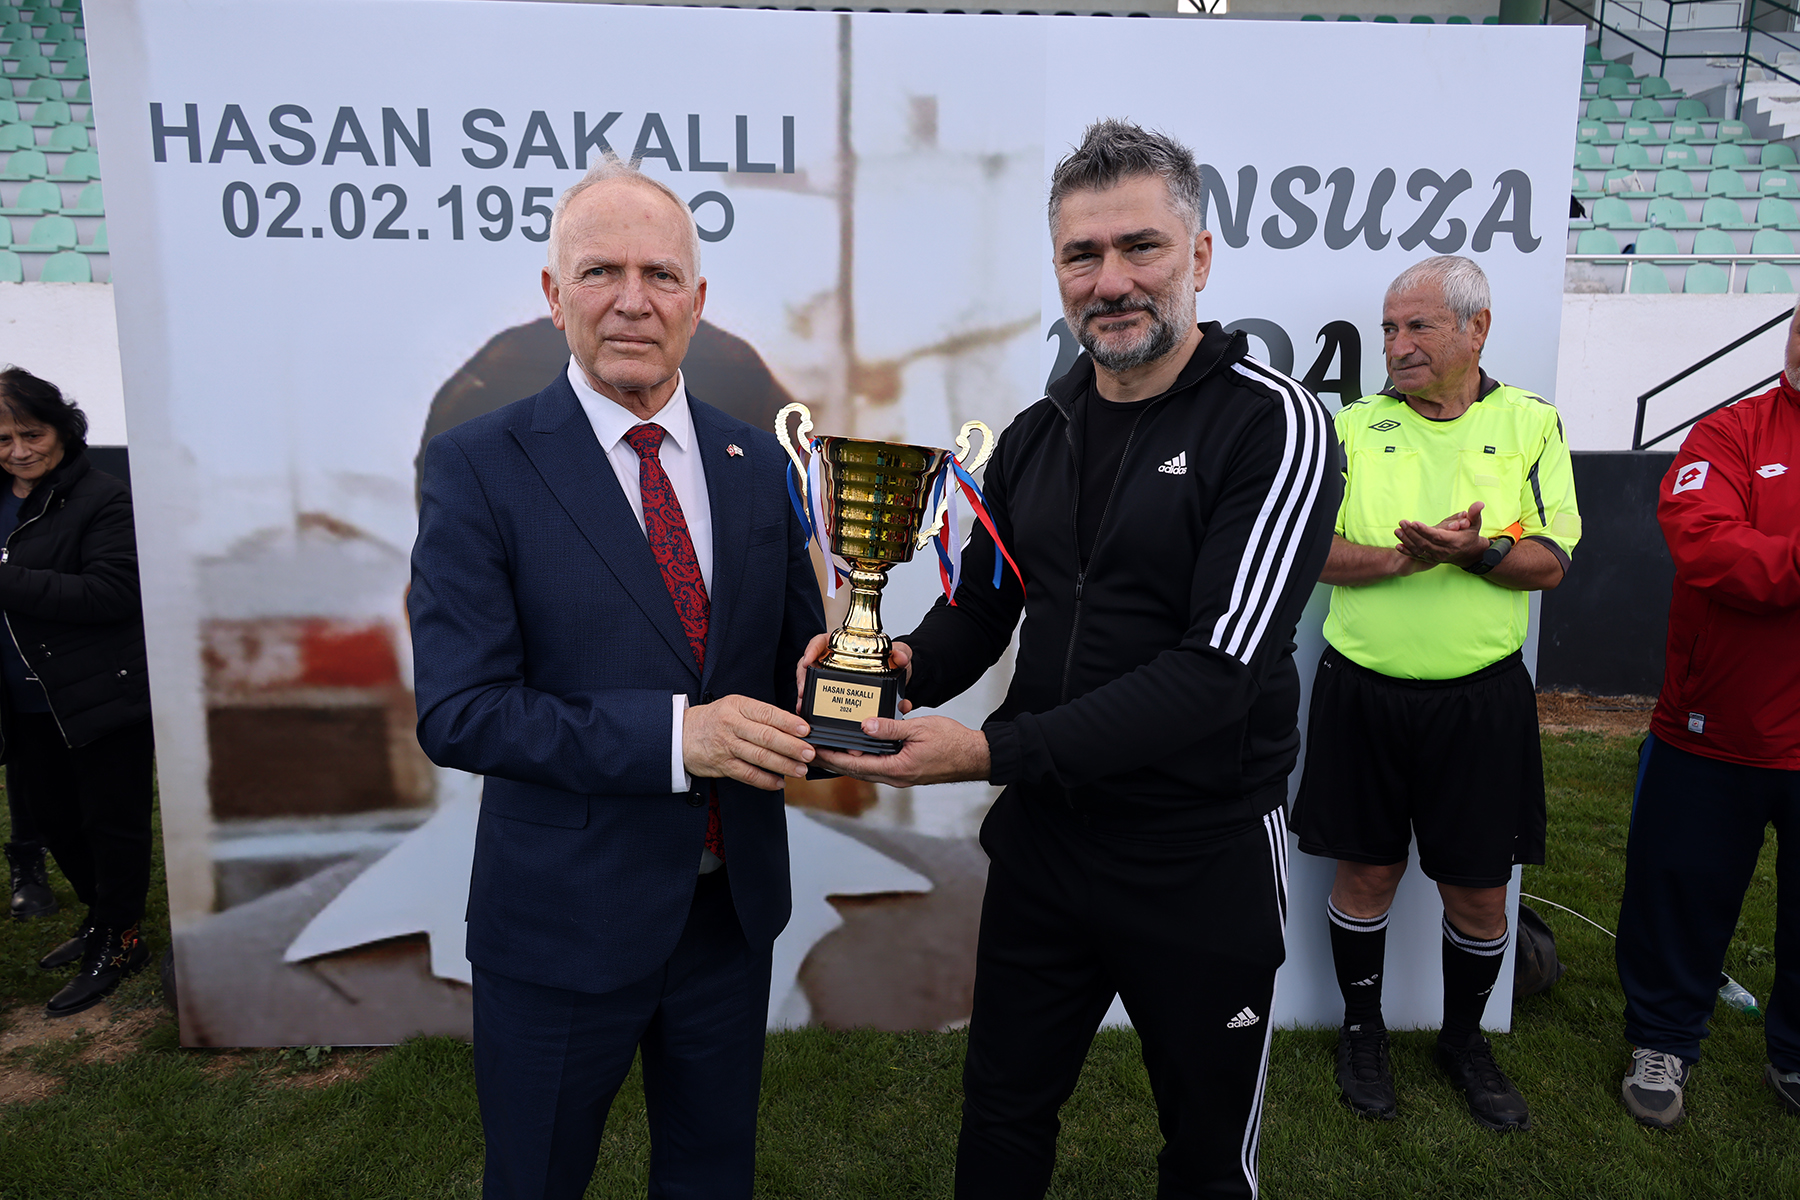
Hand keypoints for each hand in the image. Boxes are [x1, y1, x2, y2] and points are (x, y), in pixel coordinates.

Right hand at [683, 695, 813, 790]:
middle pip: (766, 737)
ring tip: (800, 769)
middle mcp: (731, 725)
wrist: (679, 734)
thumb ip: (759, 715)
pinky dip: (765, 780)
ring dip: (783, 765)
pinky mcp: (722, 765)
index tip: (806, 730)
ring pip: (759, 757)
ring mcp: (726, 746)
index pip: (767, 713)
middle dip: (791, 746)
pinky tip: (779, 782)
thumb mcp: (734, 706)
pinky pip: (747, 775)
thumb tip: (793, 726)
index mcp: (737, 706)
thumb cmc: (714, 719)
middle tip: (809, 753)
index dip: (788, 722)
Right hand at [795, 635, 913, 714]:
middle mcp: (835, 658)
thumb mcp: (900, 653)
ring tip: (803, 706)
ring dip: (805, 693)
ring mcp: (833, 675)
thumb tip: (899, 657)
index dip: (811, 648)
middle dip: (803, 677)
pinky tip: (811, 714)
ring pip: (812, 681)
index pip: (821, 640)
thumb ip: (902, 653)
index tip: (808, 659)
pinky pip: (822, 696)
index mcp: (845, 643)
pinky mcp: (837, 691)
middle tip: (802, 690)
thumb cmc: (894, 660)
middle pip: (810, 663)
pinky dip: (815, 705)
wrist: (901, 677)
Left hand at [812, 714, 988, 786]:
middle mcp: (896, 778)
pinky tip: (857, 750)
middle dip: (833, 761)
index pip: (855, 765)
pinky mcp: (906, 772)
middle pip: (856, 771)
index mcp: (897, 769)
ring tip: (828, 750)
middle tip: (812, 751)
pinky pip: (879, 767)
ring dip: (847, 761)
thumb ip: (891, 728)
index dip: (833, 758)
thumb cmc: (952, 742)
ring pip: (866, 770)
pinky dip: (863, 760)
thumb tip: (865, 726)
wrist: (976, 756)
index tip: (815, 751)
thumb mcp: (919, 729)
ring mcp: (901, 777)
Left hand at [1395, 500, 1487, 567]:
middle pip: (1425, 542)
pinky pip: (1417, 556)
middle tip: (1402, 522)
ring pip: (1419, 550)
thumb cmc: (1470, 535)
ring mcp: (1436, 557)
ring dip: (1407, 540)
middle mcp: (1444, 551)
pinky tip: (1398, 545)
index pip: (1437, 536)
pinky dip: (1407, 551)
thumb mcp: (1475, 523)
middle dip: (1412, 533)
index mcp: (1454, 542)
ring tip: (1397, 530)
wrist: (1468, 553)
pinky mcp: (1431, 559)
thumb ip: (1474, 513)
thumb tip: (1479, 504)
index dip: (1425, 530)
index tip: (1414, 523)